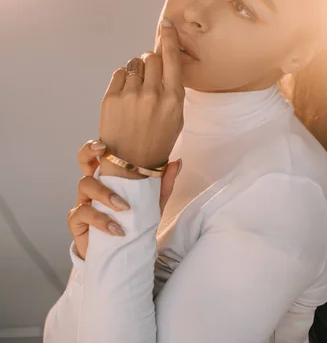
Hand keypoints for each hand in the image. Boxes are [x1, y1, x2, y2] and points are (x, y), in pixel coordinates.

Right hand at [67, 139, 181, 260]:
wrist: (122, 256)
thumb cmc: (133, 223)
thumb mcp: (152, 204)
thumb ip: (163, 184)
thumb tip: (176, 161)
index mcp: (108, 177)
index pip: (99, 154)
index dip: (95, 145)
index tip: (104, 143)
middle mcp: (93, 185)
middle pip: (83, 161)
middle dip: (88, 153)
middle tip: (102, 152)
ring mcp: (83, 201)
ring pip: (85, 185)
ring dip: (105, 194)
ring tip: (124, 207)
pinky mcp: (77, 222)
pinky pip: (83, 214)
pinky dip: (101, 221)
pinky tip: (117, 230)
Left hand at [98, 19, 184, 167]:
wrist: (132, 164)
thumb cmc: (158, 139)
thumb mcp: (177, 116)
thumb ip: (173, 88)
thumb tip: (165, 60)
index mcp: (173, 98)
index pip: (172, 58)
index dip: (169, 37)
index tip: (166, 24)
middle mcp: (153, 93)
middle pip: (151, 57)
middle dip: (151, 62)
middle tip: (150, 77)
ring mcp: (130, 96)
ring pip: (135, 64)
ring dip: (137, 72)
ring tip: (136, 91)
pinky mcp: (111, 98)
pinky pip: (119, 73)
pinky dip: (123, 79)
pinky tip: (126, 95)